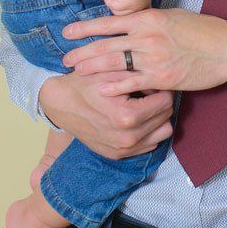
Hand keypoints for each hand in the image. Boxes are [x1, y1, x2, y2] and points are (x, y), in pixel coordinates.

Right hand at [38, 71, 174, 160]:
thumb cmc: (85, 84)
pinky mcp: (118, 155)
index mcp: (127, 116)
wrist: (60, 104)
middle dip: (161, 102)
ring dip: (158, 118)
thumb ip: (140, 76)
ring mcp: (123, 149)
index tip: (153, 82)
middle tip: (148, 92)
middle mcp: (127, 138)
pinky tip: (134, 118)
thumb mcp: (113, 72)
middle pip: (166, 117)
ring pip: (162, 134)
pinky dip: (148, 131)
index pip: (165, 101)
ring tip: (143, 105)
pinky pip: (148, 145)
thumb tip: (162, 80)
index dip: (162, 88)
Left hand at [61, 8, 226, 95]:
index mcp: (149, 18)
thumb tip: (132, 23)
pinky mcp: (162, 78)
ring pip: (114, 63)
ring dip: (91, 68)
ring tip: (75, 72)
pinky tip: (100, 89)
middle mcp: (147, 36)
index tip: (68, 33)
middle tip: (65, 58)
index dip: (85, 28)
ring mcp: (153, 58)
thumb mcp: (174, 16)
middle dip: (82, 52)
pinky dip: (115, 86)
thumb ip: (151, 21)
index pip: (109, 23)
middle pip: (105, 44)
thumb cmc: (205, 30)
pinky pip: (133, 83)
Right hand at [102, 0, 151, 15]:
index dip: (125, 10)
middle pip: (124, 15)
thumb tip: (119, 8)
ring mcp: (136, 6)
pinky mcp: (127, 4)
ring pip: (117, 13)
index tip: (118, 2)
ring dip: (113, 0)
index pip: (137, 15)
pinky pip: (112, 6)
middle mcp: (143, 5)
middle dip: (116, 4)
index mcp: (146, 1)